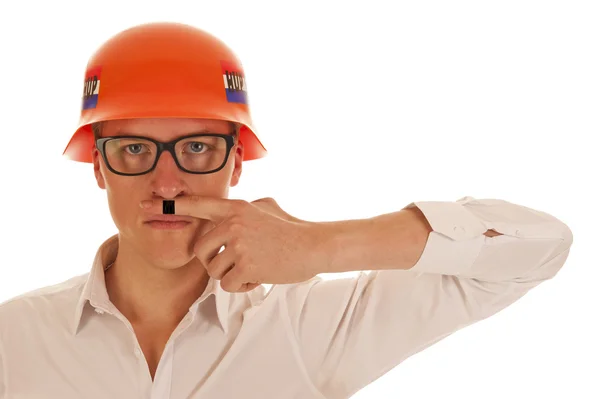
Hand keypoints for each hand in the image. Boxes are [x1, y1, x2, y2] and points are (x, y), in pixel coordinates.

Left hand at [140, 196, 327, 292]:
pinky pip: (227, 284)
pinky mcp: (246, 265)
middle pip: (200, 249)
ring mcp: (239, 244)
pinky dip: (241, 286)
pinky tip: (259, 276)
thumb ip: (244, 207)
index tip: (146, 206)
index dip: (170, 206)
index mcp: (236, 208)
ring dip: (230, 275)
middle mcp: (233, 223)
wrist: (313, 246)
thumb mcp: (267, 206)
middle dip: (214, 261)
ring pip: (213, 269)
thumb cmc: (291, 228)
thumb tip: (234, 209)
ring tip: (253, 267)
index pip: (197, 205)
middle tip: (237, 262)